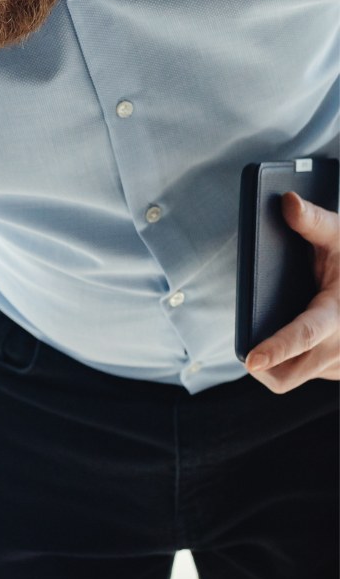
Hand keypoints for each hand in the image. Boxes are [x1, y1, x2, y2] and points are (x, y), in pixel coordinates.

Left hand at [245, 192, 339, 392]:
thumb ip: (314, 221)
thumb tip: (287, 201)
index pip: (305, 334)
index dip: (276, 348)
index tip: (251, 359)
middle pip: (284, 375)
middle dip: (261, 366)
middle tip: (248, 349)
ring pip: (292, 377)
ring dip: (277, 364)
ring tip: (273, 337)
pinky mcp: (339, 371)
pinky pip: (305, 374)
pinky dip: (294, 360)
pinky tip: (296, 335)